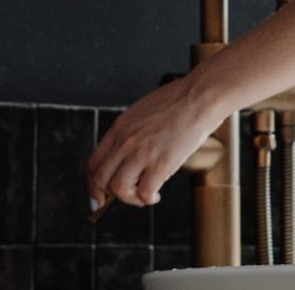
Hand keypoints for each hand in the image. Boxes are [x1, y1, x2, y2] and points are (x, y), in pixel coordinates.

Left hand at [86, 77, 217, 210]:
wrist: (200, 96)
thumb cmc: (180, 101)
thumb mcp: (143, 112)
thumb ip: (132, 132)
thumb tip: (129, 155)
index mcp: (120, 128)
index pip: (94, 163)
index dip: (94, 183)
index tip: (99, 193)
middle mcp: (125, 141)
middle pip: (101, 179)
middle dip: (108, 195)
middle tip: (124, 198)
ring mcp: (142, 152)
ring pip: (119, 189)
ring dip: (130, 199)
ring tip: (143, 195)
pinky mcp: (161, 163)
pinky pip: (144, 192)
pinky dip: (148, 199)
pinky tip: (156, 194)